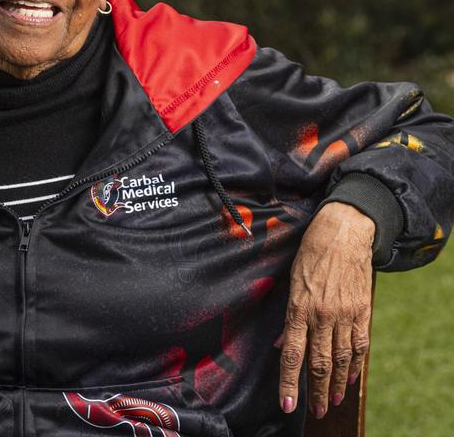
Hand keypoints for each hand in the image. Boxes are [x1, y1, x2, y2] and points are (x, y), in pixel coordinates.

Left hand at [279, 201, 374, 418]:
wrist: (343, 232)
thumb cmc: (310, 254)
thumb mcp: (290, 281)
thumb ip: (286, 316)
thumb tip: (280, 344)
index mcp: (299, 308)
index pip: (292, 354)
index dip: (289, 382)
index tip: (287, 404)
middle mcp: (323, 315)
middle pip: (319, 362)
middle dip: (316, 391)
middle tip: (316, 411)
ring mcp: (345, 314)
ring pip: (341, 358)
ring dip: (336, 383)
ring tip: (333, 402)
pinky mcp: (363, 310)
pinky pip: (360, 344)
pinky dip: (356, 364)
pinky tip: (350, 378)